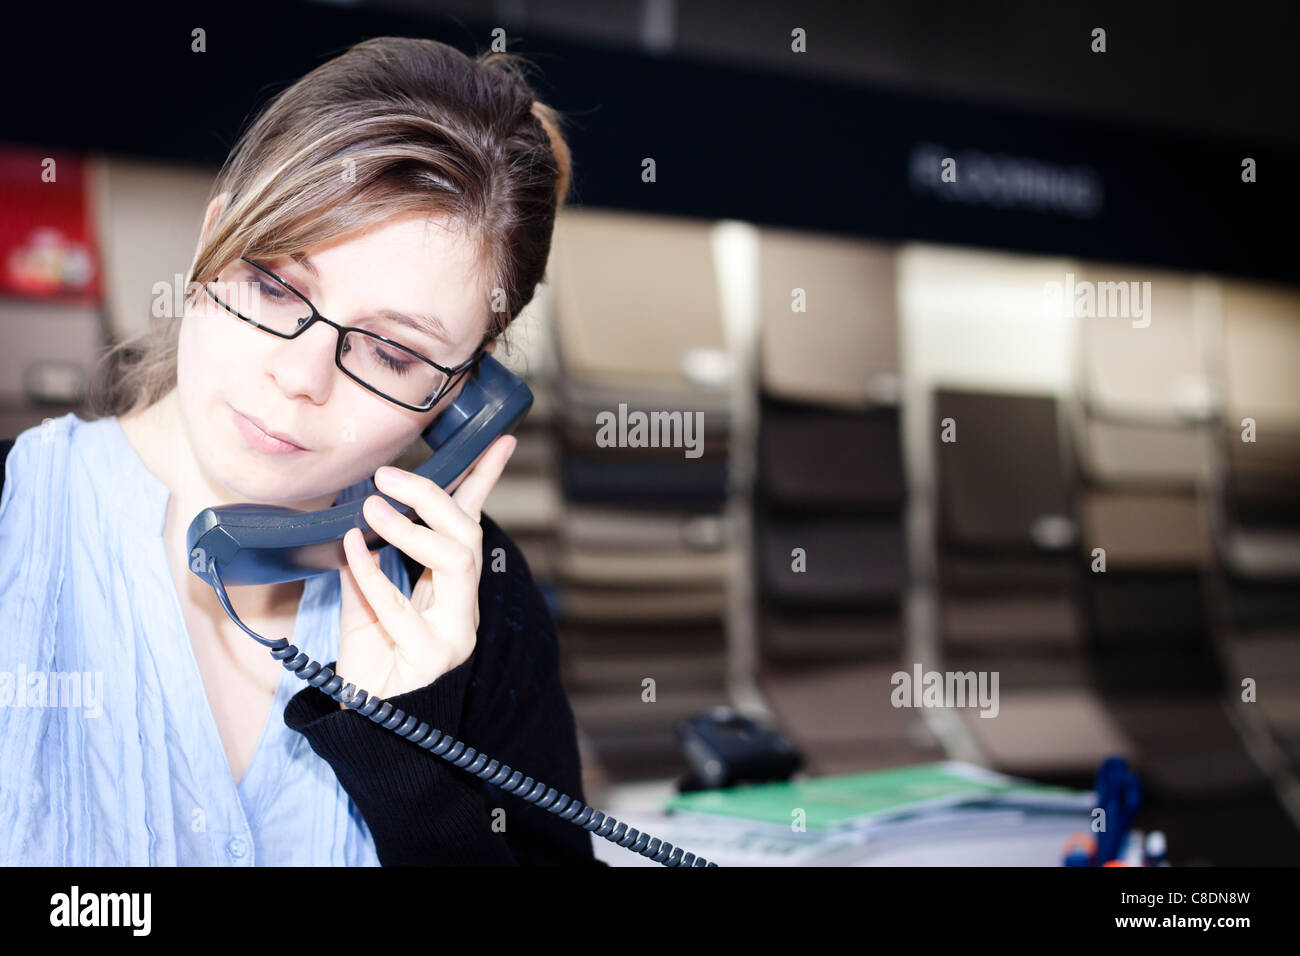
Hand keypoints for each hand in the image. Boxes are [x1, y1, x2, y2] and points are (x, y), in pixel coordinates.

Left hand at [334, 434, 517, 707]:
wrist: (370, 730)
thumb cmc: (372, 670)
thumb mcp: (369, 608)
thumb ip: (370, 568)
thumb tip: (360, 522)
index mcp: (452, 591)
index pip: (472, 526)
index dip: (484, 482)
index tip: (500, 440)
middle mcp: (461, 608)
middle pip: (468, 538)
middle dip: (436, 498)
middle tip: (389, 477)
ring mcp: (452, 634)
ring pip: (456, 563)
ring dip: (412, 530)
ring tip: (371, 511)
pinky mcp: (430, 658)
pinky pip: (403, 608)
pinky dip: (373, 575)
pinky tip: (350, 551)